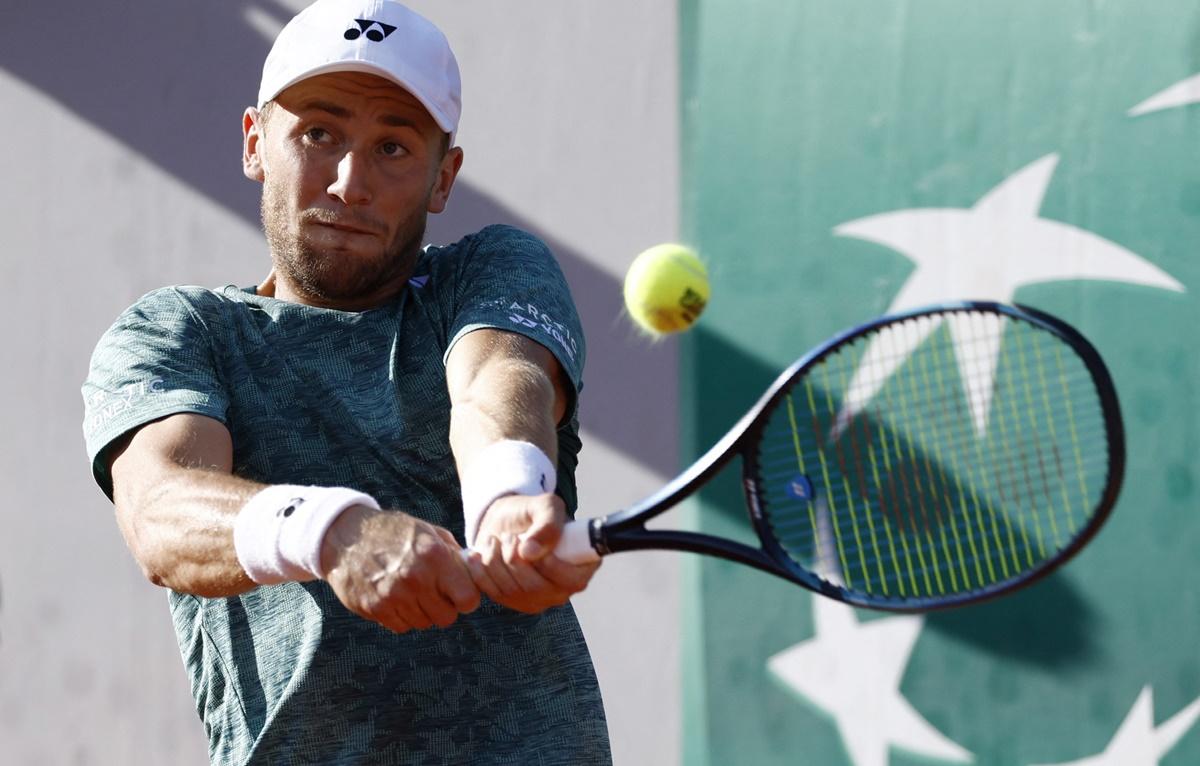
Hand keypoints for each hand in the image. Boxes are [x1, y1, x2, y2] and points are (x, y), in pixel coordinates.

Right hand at [319, 505, 479, 632]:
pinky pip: (401, 626)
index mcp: (435, 556)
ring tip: (411, 591)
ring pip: (423, 623)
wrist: (347, 536)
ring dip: (422, 611)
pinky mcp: (375, 608)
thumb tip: (476, 570)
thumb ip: (454, 553)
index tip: (458, 592)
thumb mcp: (428, 531)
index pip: (468, 599)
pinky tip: (395, 597)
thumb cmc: (393, 532)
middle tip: (434, 592)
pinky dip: (402, 616)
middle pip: (446, 617)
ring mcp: (394, 596)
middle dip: (444, 607)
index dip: (466, 598)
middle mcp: (416, 578)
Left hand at [463, 493, 600, 612]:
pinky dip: (481, 572)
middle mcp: (562, 589)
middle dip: (515, 559)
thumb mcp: (546, 506)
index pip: (571, 581)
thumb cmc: (534, 514)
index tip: (528, 543)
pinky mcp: (513, 602)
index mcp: (582, 568)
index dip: (549, 565)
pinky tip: (478, 555)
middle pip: (537, 588)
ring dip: (496, 561)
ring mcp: (538, 599)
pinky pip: (494, 593)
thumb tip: (531, 552)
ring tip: (494, 540)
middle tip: (508, 536)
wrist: (507, 523)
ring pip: (512, 591)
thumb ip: (547, 524)